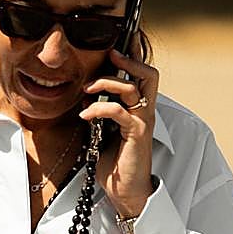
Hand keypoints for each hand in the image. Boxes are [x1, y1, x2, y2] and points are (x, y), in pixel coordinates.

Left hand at [78, 46, 159, 218]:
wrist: (125, 191)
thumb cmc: (115, 164)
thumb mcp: (103, 133)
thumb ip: (99, 114)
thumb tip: (84, 97)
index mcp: (138, 109)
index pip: (141, 77)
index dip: (133, 56)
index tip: (118, 42)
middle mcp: (145, 112)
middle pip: (148, 74)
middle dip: (130, 60)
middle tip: (110, 54)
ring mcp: (143, 122)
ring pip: (134, 88)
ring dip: (108, 82)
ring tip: (87, 89)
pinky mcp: (137, 135)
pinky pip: (119, 112)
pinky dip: (99, 109)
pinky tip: (85, 116)